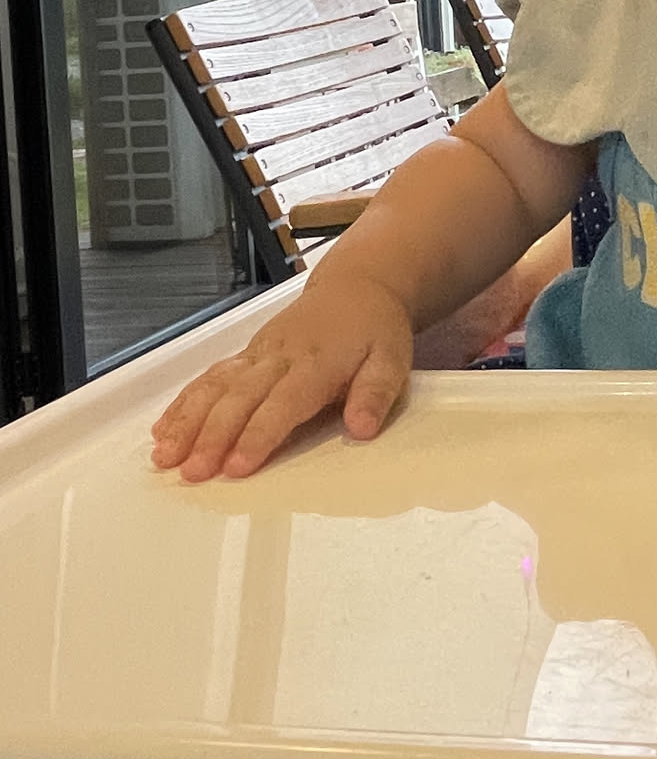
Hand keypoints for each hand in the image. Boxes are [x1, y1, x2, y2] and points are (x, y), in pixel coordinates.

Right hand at [150, 274, 413, 482]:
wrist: (358, 286)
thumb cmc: (375, 330)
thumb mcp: (392, 360)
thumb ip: (375, 394)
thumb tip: (362, 428)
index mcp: (317, 362)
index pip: (283, 402)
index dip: (258, 434)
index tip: (236, 466)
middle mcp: (279, 357)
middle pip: (239, 397)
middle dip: (212, 435)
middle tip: (192, 472)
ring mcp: (258, 354)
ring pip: (215, 386)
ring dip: (187, 421)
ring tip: (164, 456)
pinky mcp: (246, 354)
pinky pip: (209, 376)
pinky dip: (183, 402)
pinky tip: (163, 429)